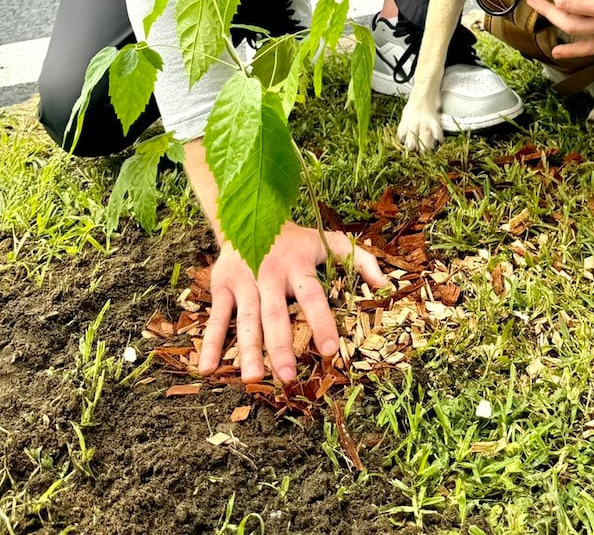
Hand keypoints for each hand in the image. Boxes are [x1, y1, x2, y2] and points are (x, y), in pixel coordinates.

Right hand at [198, 220, 389, 383]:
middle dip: (280, 345)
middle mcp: (269, 273)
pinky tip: (207, 369)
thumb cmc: (297, 240)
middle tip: (288, 376)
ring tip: (253, 379)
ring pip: (246, 319)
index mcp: (298, 265)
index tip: (330, 351)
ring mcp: (243, 280)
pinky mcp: (222, 285)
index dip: (322, 322)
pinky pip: (216, 318)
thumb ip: (361, 260)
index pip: (312, 296)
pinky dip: (211, 343)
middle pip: (275, 313)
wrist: (250, 214)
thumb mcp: (329, 241)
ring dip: (248, 350)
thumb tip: (386, 285)